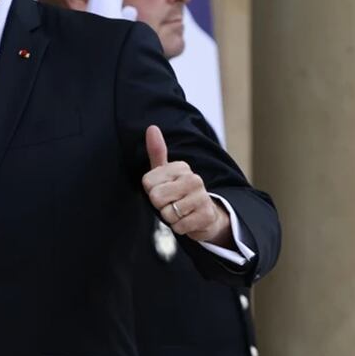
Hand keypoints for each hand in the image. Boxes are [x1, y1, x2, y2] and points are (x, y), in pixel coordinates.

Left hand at [142, 125, 231, 246]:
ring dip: (170, 218)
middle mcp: (193, 178)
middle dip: (160, 206)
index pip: (148, 183)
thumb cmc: (178, 192)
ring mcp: (202, 196)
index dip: (151, 192)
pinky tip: (188, 220)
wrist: (205, 215)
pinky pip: (179, 226)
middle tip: (171, 203)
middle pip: (156, 198)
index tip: (163, 190)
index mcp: (180, 167)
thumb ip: (156, 152)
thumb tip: (152, 127)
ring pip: (167, 213)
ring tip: (180, 212)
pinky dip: (180, 227)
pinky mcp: (206, 215)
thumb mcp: (164, 172)